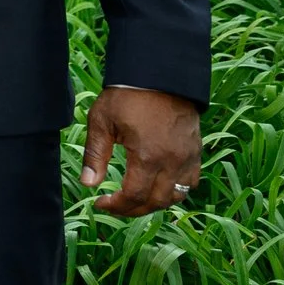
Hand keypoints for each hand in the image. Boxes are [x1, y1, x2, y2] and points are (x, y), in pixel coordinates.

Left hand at [78, 86, 202, 214]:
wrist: (160, 75)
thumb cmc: (127, 95)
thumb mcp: (102, 122)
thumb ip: (95, 155)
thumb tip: (88, 184)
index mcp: (148, 156)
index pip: (134, 196)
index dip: (116, 206)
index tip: (100, 203)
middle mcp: (173, 162)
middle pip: (156, 202)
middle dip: (133, 209)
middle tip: (114, 206)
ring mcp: (188, 158)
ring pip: (176, 196)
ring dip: (154, 203)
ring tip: (134, 199)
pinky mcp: (196, 151)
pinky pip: (190, 182)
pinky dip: (174, 190)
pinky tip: (157, 186)